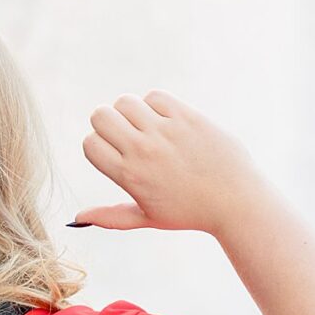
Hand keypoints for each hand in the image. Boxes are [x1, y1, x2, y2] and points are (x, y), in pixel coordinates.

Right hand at [75, 94, 265, 236]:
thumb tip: (78, 218)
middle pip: (100, 115)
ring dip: (131, 111)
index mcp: (130, 175)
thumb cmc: (191, 212)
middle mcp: (144, 150)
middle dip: (107, 122)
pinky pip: (156, 96)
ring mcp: (166, 131)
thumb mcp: (148, 218)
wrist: (237, 200)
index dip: (98, 145)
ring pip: (126, 101)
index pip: (90, 143)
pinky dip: (155, 105)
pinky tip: (167, 121)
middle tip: (126, 134)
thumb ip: (111, 216)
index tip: (114, 153)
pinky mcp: (187, 117)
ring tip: (147, 126)